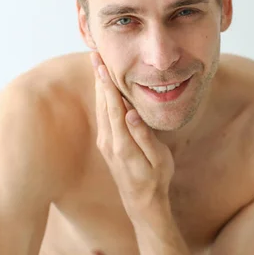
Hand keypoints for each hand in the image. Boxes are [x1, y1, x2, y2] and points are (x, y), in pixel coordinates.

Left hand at [90, 52, 174, 218]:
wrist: (141, 201)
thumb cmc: (156, 179)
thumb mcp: (158, 160)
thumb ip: (144, 137)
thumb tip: (131, 114)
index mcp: (122, 143)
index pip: (112, 108)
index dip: (106, 85)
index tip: (101, 65)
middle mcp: (109, 141)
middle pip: (102, 103)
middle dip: (98, 77)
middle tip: (94, 53)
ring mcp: (105, 142)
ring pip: (100, 107)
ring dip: (98, 85)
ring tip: (96, 63)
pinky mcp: (106, 143)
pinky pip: (102, 114)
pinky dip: (102, 97)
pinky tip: (102, 86)